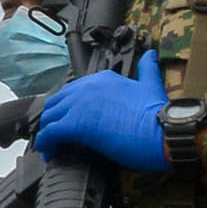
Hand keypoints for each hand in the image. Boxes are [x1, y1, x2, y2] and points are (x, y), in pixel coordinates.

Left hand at [32, 51, 172, 174]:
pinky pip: (50, 133)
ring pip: (50, 116)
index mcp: (103, 78)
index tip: (70, 118)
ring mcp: (80, 105)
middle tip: (54, 133)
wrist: (161, 132)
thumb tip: (150, 55)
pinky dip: (45, 143)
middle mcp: (88, 87)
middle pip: (58, 101)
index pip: (74, 90)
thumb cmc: (157, 115)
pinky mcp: (76, 124)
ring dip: (46, 131)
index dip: (69, 106)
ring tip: (49, 145)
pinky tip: (48, 152)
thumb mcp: (152, 84)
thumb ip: (147, 68)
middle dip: (53, 117)